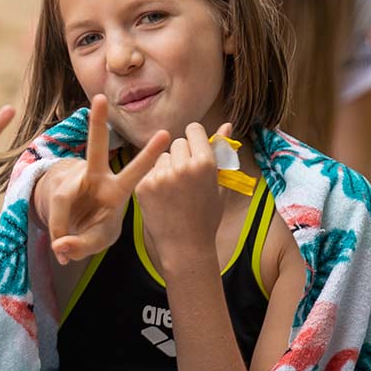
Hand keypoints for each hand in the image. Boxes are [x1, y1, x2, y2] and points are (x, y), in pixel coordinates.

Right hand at [41, 95, 169, 263]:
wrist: (68, 224)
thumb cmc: (93, 228)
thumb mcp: (97, 240)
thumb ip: (83, 245)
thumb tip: (60, 246)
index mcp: (117, 190)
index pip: (134, 173)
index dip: (149, 155)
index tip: (166, 135)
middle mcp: (95, 177)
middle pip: (96, 148)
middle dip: (97, 124)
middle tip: (99, 100)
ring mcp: (73, 180)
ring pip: (62, 198)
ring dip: (62, 226)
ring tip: (65, 249)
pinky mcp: (56, 189)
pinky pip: (53, 214)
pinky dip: (58, 234)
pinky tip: (62, 248)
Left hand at [134, 121, 232, 271]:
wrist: (185, 246)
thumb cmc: (207, 216)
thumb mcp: (220, 185)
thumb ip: (222, 152)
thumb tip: (227, 125)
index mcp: (205, 163)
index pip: (194, 130)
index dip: (195, 139)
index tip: (195, 150)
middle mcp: (182, 166)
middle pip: (177, 142)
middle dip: (182, 154)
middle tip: (186, 178)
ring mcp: (161, 176)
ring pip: (162, 156)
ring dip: (167, 167)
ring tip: (174, 191)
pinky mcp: (143, 186)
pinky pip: (149, 171)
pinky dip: (154, 180)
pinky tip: (162, 198)